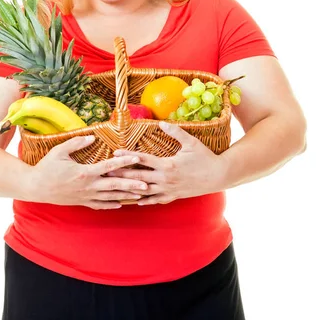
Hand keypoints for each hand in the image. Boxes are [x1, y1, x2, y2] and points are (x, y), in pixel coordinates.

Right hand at [26, 135, 148, 208]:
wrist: (36, 187)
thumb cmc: (47, 167)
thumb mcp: (59, 151)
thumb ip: (77, 143)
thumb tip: (92, 137)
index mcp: (84, 172)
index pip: (109, 167)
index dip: (124, 162)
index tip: (137, 159)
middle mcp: (88, 186)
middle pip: (115, 185)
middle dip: (132, 184)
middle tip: (147, 183)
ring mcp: (86, 196)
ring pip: (111, 197)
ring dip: (127, 196)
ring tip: (141, 195)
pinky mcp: (82, 202)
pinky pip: (101, 205)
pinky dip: (113, 205)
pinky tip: (122, 204)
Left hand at [106, 121, 227, 205]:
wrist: (218, 176)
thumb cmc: (205, 157)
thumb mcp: (191, 142)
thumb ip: (175, 132)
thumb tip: (161, 122)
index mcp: (168, 165)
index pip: (143, 160)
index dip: (128, 156)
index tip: (114, 154)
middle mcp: (165, 179)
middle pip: (138, 177)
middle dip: (121, 174)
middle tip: (106, 172)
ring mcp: (168, 190)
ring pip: (144, 191)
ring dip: (129, 189)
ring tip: (115, 188)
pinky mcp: (173, 196)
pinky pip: (155, 200)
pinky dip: (144, 201)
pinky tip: (134, 200)